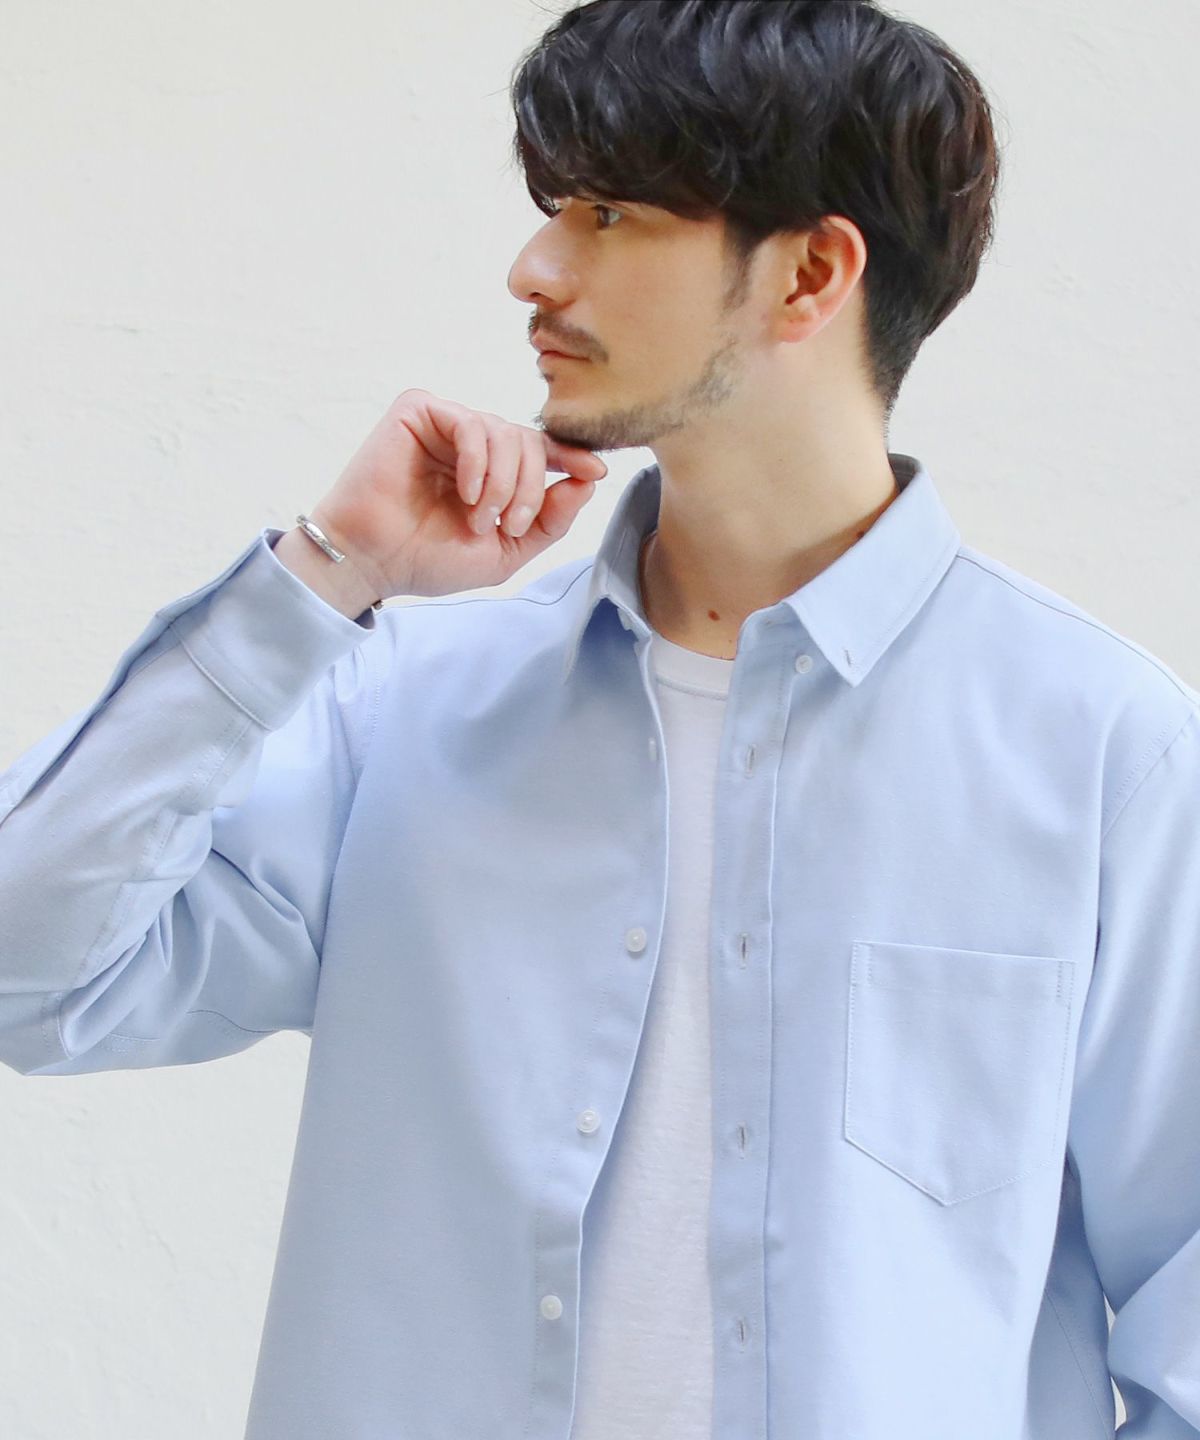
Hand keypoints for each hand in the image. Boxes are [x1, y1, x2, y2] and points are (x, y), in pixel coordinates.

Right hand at [301, 388, 608, 600]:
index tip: (596, 471)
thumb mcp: (506, 551)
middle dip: (530, 487)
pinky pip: (470, 423)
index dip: (572, 458)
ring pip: (505, 432)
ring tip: (479, 517)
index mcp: (491, 471)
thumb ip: (549, 520)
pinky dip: (477, 461)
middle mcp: (471, 443)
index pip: (541, 451)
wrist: (372, 561)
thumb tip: (588, 481)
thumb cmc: (427, 559)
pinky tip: (466, 493)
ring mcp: (444, 425)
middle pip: (530, 441)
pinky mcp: (418, 412)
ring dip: (502, 483)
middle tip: (508, 525)